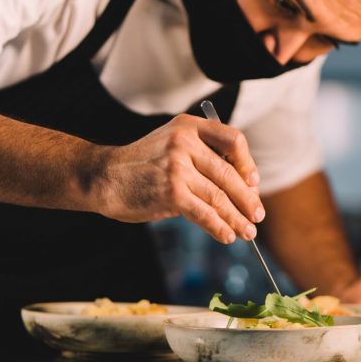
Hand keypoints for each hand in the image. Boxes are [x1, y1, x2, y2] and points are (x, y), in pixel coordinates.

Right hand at [91, 114, 263, 243]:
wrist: (103, 177)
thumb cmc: (141, 166)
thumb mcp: (170, 145)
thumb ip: (201, 157)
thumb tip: (240, 189)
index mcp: (189, 126)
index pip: (233, 139)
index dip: (247, 164)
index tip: (253, 183)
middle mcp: (185, 142)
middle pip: (229, 174)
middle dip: (247, 199)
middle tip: (257, 216)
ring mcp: (177, 167)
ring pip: (219, 197)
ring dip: (237, 218)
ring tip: (248, 232)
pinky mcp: (171, 192)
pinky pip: (204, 213)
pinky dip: (219, 227)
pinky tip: (227, 235)